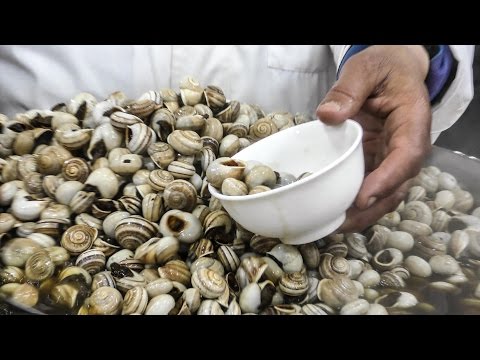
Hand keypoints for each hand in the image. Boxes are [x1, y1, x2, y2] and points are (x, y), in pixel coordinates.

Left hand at [317, 45, 431, 231]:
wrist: (392, 70)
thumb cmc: (384, 67)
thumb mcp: (366, 68)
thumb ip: (349, 89)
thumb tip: (328, 116)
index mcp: (412, 122)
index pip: (406, 157)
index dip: (386, 181)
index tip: (363, 198)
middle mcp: (406, 146)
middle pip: (396, 186)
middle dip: (370, 208)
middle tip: (340, 223)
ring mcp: (391, 157)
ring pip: (383, 193)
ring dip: (361, 213)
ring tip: (332, 225)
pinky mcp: (377, 161)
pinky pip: (369, 185)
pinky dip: (353, 201)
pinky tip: (332, 212)